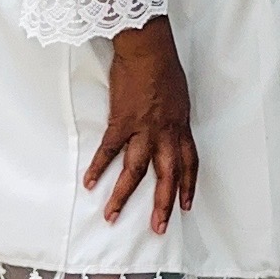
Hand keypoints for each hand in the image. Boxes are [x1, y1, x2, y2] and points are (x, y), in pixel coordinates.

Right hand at [85, 18, 197, 232]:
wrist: (148, 50)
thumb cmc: (164, 69)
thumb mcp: (179, 98)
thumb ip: (174, 118)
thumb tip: (169, 129)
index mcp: (181, 127)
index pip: (189, 163)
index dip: (188, 186)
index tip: (186, 206)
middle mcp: (165, 133)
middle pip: (167, 175)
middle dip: (163, 204)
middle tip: (158, 227)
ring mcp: (143, 129)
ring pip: (135, 170)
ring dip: (122, 196)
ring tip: (111, 216)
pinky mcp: (121, 122)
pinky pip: (109, 150)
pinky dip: (98, 167)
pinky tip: (90, 183)